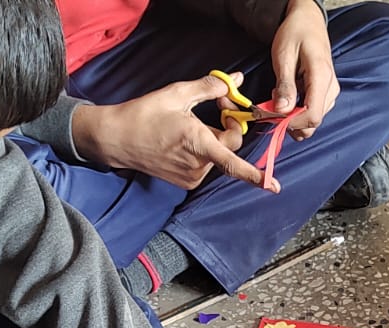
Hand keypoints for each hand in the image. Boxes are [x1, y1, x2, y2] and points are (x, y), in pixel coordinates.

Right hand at [70, 75, 270, 190]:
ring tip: (192, 123)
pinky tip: (185, 138)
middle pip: (230, 145)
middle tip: (217, 104)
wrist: (116, 139)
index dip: (254, 175)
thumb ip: (211, 87)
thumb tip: (237, 80)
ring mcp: (192, 176)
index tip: (272, 186)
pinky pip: (207, 163)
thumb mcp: (177, 94)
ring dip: (214, 137)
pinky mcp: (186, 182)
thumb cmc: (144, 115)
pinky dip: (204, 149)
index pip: (232, 163)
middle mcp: (197, 165)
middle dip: (229, 125)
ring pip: (218, 154)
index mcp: (197, 143)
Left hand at [270, 0, 338, 136]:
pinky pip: (312, 111)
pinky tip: (289, 95)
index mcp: (322, 77)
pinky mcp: (326, 93)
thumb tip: (282, 111)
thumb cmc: (295, 33)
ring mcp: (330, 92)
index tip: (273, 115)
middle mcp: (331, 88)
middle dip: (290, 120)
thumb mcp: (284, 56)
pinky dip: (297, 110)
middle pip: (313, 122)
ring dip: (293, 116)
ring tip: (280, 95)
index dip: (291, 122)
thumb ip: (285, 85)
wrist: (307, 21)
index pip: (312, 116)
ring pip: (312, 119)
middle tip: (272, 105)